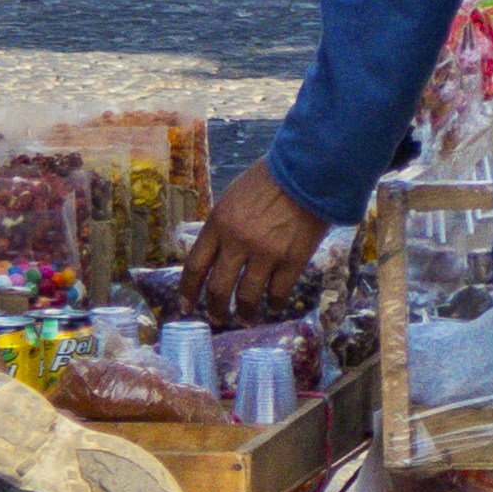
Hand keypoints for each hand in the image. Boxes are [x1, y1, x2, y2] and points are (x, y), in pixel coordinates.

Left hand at [180, 158, 327, 324]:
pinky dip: (273, 305)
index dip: (188, 291)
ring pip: (248, 298)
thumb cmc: (267, 182)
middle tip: (218, 319)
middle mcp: (238, 242)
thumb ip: (222, 227)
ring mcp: (266, 254)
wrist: (306, 172)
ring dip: (244, 314)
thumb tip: (214, 257)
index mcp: (218, 223)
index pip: (195, 266)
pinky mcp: (292, 261)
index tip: (186, 306)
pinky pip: (278, 293)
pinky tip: (271, 308)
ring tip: (245, 319)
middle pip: (219, 289)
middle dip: (216, 310)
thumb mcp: (232, 199)